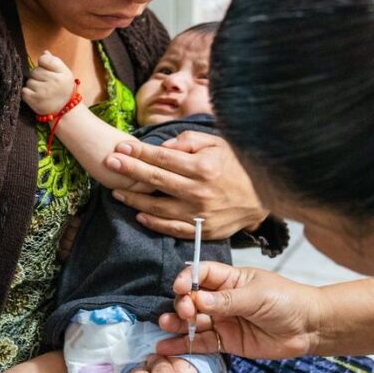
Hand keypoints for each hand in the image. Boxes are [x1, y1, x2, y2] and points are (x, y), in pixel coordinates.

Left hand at [21, 51, 76, 114]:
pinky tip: (36, 96)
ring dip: (33, 85)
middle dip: (38, 76)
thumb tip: (44, 52)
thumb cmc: (63, 90)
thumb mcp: (65, 74)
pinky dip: (27, 93)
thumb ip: (54, 62)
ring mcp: (43, 91)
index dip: (43, 63)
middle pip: (35, 70)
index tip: (48, 70)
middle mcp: (54, 82)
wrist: (64, 111)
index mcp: (63, 74)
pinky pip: (24, 90)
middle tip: (46, 83)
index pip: (45, 59)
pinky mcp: (34, 100)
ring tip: (42, 91)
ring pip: (29, 81)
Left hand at [105, 131, 269, 238]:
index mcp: (203, 168)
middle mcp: (199, 192)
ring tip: (118, 191)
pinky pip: (171, 228)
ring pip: (158, 208)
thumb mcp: (218, 144)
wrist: (264, 197)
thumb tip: (162, 148)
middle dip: (129, 170)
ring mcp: (200, 214)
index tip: (121, 147)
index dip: (139, 152)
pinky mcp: (203, 230)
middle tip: (109, 163)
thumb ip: (189, 142)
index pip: (162, 159)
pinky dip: (153, 223)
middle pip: (155, 181)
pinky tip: (140, 215)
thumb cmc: (238, 166)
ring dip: (134, 199)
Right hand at [156, 262, 322, 359]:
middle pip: (193, 298)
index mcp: (231, 278)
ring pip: (194, 321)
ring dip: (177, 323)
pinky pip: (201, 342)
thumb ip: (228, 300)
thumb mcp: (258, 295)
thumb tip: (198, 299)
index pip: (202, 274)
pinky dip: (184, 344)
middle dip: (183, 303)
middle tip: (185, 312)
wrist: (309, 327)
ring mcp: (224, 320)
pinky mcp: (227, 341)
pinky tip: (166, 346)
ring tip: (165, 325)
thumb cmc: (287, 301)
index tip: (181, 288)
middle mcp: (223, 298)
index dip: (188, 279)